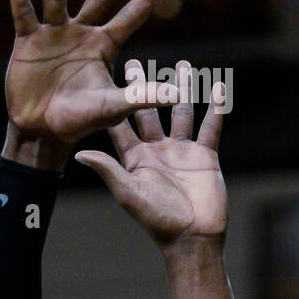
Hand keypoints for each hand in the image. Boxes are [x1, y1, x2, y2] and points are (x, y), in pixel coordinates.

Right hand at [4, 0, 177, 162]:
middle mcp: (81, 33)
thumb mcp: (112, 109)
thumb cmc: (78, 121)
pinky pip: (24, 12)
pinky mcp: (28, 41)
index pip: (131, 16)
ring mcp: (54, 34)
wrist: (41, 131)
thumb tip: (175, 94)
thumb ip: (139, 97)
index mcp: (104, 46)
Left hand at [75, 60, 228, 247]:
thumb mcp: (129, 194)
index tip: (104, 79)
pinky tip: (218, 84)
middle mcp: (157, 152)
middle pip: (149, 112)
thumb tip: (79, 154)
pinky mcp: (205, 155)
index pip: (121, 125)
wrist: (193, 237)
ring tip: (184, 65)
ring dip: (182, 90)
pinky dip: (216, 106)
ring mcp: (182, 152)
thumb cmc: (157, 220)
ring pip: (181, 112)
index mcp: (135, 160)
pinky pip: (211, 125)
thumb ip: (108, 170)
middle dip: (144, 88)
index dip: (113, 104)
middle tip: (136, 62)